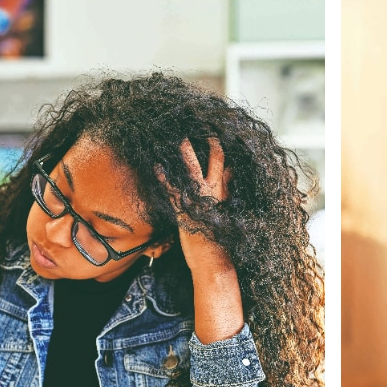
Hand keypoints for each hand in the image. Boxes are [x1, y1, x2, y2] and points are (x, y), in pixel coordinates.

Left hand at [157, 137, 234, 271]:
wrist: (214, 262)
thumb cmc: (219, 241)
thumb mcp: (225, 214)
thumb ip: (226, 193)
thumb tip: (230, 175)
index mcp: (224, 193)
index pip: (225, 163)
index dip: (218, 146)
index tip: (211, 132)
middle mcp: (215, 193)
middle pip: (215, 159)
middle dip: (208, 141)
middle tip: (198, 124)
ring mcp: (200, 200)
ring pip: (192, 169)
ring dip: (184, 152)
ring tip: (176, 135)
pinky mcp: (185, 211)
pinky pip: (173, 189)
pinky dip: (164, 177)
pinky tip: (156, 166)